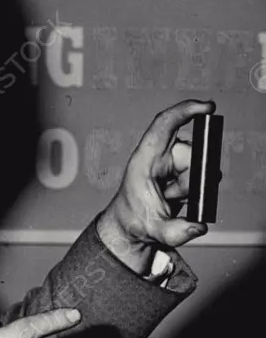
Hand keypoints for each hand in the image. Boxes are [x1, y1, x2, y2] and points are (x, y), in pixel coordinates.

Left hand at [97, 99, 214, 274]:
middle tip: (175, 196)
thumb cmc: (133, 222)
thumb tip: (198, 225)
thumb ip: (178, 230)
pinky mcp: (177, 173)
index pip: (165, 125)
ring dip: (189, 186)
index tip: (207, 107)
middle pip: (189, 151)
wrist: (131, 229)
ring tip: (171, 200)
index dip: (185, 111)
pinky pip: (197, 175)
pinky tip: (177, 199)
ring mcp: (168, 164)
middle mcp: (157, 158)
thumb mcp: (155, 230)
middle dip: (191, 176)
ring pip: (196, 165)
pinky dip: (192, 189)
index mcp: (144, 161)